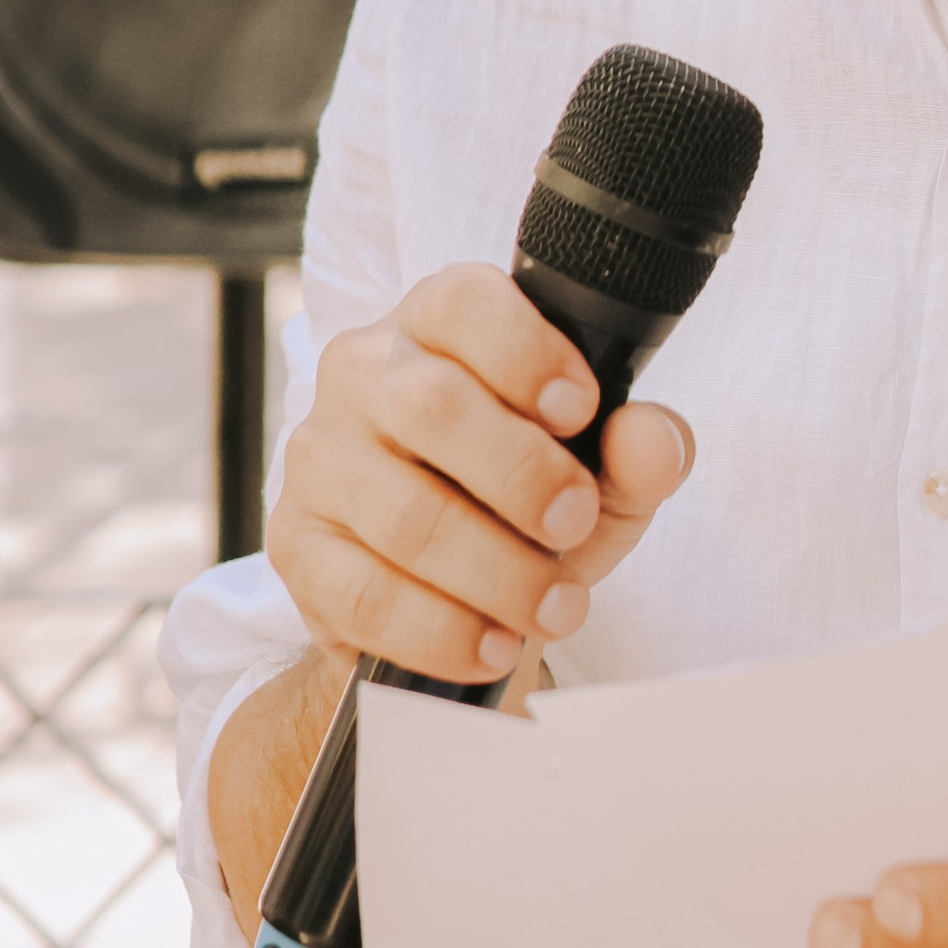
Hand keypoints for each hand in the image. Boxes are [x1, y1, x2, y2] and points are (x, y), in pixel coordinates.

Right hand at [268, 267, 695, 684]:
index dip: (527, 354)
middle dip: (522, 476)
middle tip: (577, 524)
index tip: (582, 411)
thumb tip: (651, 438)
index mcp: (435, 322)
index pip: (464, 304)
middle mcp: (364, 374)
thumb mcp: (600, 465)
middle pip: (432, 408)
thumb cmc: (524, 494)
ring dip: (496, 573)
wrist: (448, 583)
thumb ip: (638, 446)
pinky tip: (495, 643)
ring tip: (556, 608)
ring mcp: (319, 459)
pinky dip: (443, 630)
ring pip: (405, 514)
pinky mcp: (296, 546)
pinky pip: (365, 594)